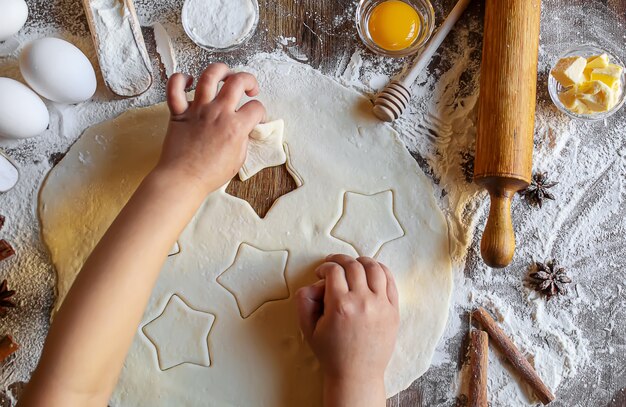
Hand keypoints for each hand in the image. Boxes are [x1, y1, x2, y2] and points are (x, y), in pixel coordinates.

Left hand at [155, 63, 265, 195]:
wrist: (183, 180)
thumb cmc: (210, 175)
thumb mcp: (238, 160)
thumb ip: (243, 140)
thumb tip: (244, 129)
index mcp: (236, 127)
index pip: (256, 108)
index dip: (261, 112)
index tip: (257, 118)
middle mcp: (218, 112)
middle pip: (238, 81)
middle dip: (249, 80)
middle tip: (249, 88)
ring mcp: (198, 109)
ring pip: (210, 75)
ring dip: (221, 70)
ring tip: (225, 75)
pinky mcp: (179, 112)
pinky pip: (175, 87)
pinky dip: (181, 79)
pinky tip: (190, 81)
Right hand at [295, 254, 399, 405]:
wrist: (357, 374)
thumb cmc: (331, 353)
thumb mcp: (308, 329)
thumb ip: (303, 302)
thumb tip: (313, 283)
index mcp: (340, 306)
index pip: (334, 271)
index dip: (325, 267)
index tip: (321, 272)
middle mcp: (363, 302)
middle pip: (353, 265)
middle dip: (340, 260)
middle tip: (333, 263)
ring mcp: (381, 305)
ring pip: (375, 268)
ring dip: (362, 261)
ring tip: (354, 264)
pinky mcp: (393, 310)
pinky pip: (390, 281)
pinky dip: (381, 270)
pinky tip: (371, 271)